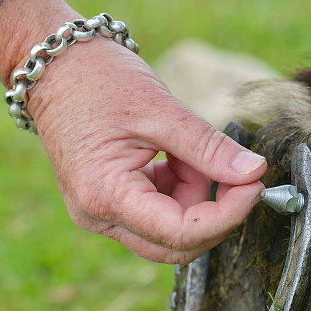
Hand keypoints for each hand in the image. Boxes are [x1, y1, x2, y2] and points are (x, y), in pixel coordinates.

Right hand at [29, 37, 266, 262]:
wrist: (55, 65)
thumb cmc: (97, 79)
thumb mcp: (161, 110)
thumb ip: (209, 148)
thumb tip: (255, 173)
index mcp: (105, 196)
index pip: (182, 233)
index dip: (228, 215)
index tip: (255, 185)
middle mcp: (98, 215)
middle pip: (178, 245)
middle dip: (216, 213)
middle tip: (239, 174)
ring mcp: (101, 213)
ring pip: (171, 231)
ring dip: (197, 196)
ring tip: (190, 151)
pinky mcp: (110, 203)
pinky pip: (159, 213)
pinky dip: (181, 189)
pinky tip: (175, 156)